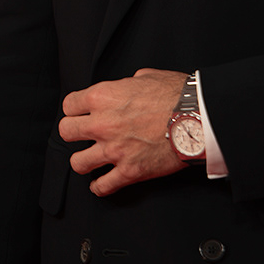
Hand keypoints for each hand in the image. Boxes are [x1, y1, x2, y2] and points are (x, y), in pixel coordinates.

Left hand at [59, 68, 187, 195]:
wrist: (197, 117)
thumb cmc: (175, 94)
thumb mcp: (145, 76)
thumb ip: (127, 84)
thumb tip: (127, 87)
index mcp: (103, 96)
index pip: (69, 105)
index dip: (75, 108)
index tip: (80, 113)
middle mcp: (102, 124)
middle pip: (66, 132)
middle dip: (74, 132)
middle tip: (83, 134)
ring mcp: (114, 150)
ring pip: (77, 163)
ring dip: (84, 161)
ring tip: (91, 159)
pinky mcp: (129, 172)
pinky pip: (102, 186)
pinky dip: (100, 187)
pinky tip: (102, 182)